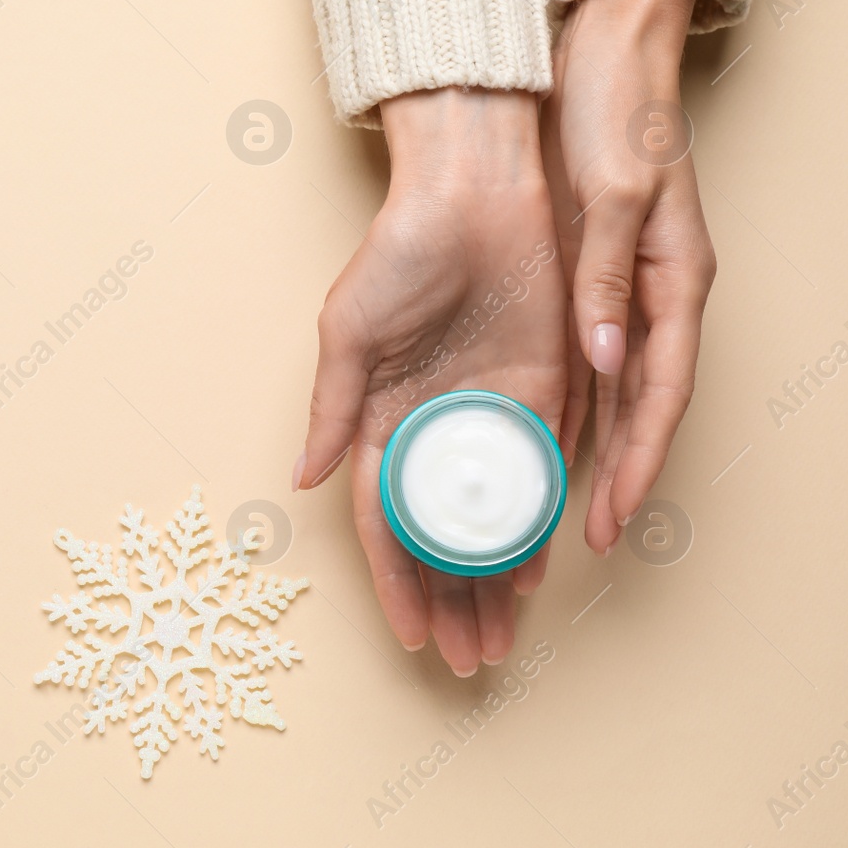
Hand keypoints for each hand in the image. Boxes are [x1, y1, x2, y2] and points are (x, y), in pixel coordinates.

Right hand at [295, 89, 567, 675]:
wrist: (477, 189)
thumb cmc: (401, 249)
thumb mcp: (349, 329)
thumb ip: (333, 405)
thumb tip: (304, 478)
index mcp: (380, 417)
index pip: (384, 520)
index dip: (394, 580)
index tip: (410, 634)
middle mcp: (433, 426)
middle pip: (442, 534)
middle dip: (451, 600)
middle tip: (467, 658)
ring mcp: (488, 414)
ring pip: (492, 517)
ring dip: (495, 578)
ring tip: (502, 635)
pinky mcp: (542, 392)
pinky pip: (541, 473)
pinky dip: (541, 523)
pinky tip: (541, 569)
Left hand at [541, 0, 716, 554]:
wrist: (605, 52)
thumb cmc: (616, 115)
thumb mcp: (613, 195)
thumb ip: (609, 279)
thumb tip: (606, 360)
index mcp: (675, 281)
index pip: (661, 396)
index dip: (637, 463)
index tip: (612, 521)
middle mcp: (657, 295)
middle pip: (640, 408)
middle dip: (615, 479)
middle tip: (587, 542)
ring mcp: (627, 286)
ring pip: (613, 392)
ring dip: (590, 453)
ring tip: (561, 510)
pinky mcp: (595, 274)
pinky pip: (587, 357)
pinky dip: (570, 403)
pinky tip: (540, 436)